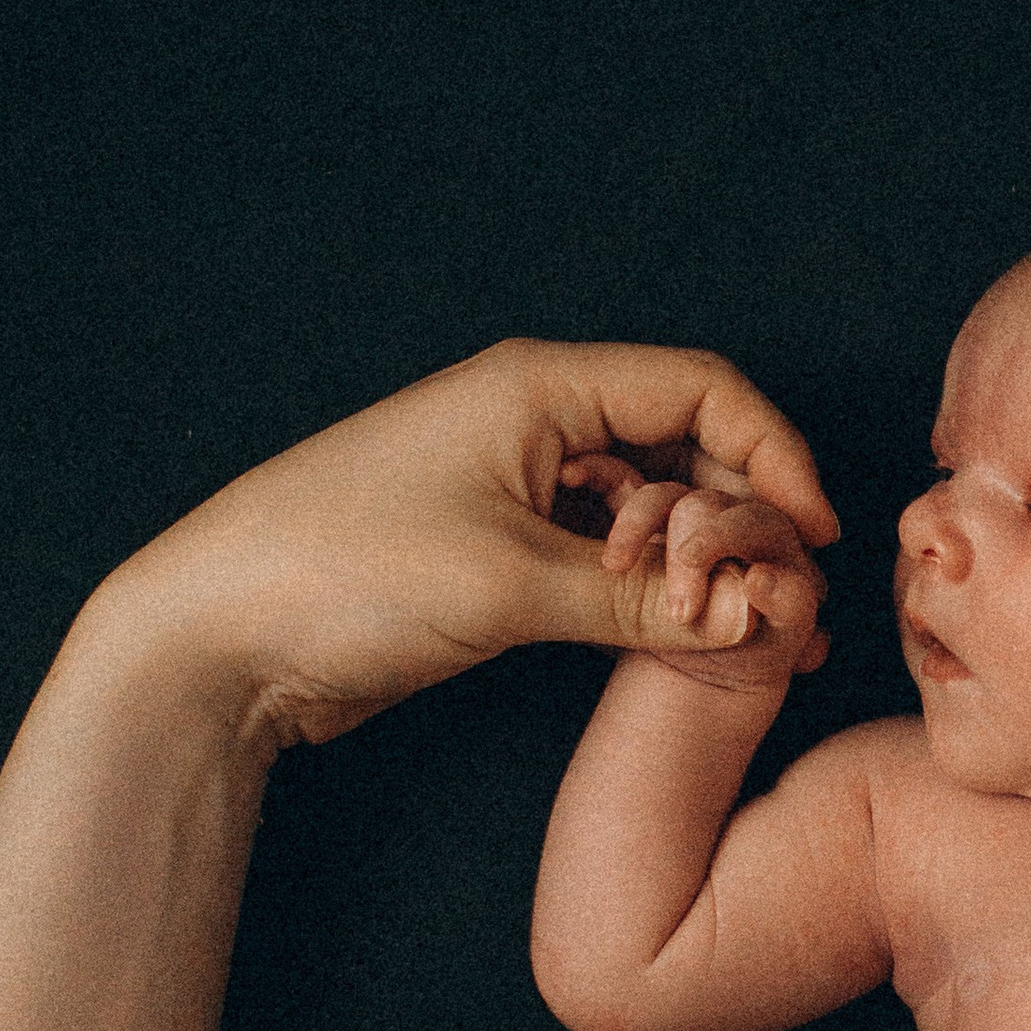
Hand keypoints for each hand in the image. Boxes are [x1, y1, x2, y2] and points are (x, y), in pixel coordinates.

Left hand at [85, 338, 840, 749]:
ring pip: (652, 506)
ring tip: (741, 633)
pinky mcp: (499, 548)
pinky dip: (651, 592)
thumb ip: (643, 602)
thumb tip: (754, 618)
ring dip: (700, 562)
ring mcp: (517, 484)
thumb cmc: (345, 572)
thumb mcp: (513, 586)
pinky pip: (607, 555)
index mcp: (541, 388)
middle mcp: (536, 421)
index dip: (774, 457)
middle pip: (687, 446)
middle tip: (782, 605)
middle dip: (743, 520)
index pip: (704, 390)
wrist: (217, 633)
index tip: (813, 535)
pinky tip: (681, 642)